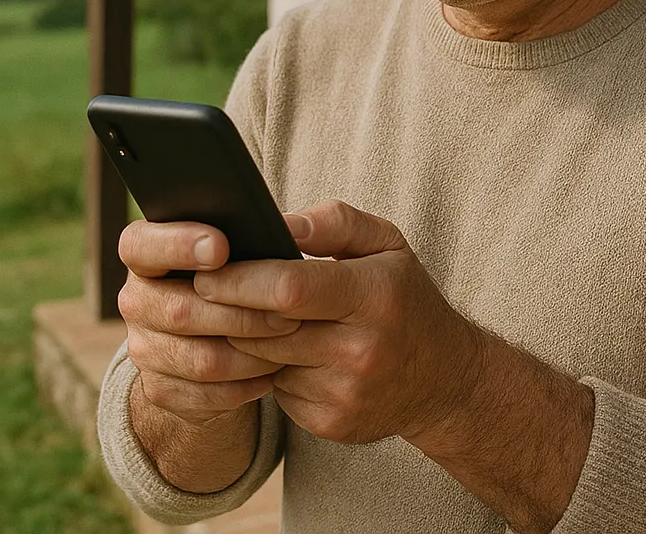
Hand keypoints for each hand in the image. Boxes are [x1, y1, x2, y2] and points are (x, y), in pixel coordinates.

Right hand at [116, 219, 302, 425]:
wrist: (223, 336)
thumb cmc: (248, 272)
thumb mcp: (259, 241)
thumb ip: (272, 226)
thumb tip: (295, 230)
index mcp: (147, 252)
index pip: (140, 245)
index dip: (176, 245)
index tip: (221, 248)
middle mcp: (137, 300)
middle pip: (179, 311)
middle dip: (242, 314)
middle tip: (291, 314)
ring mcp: (144, 347)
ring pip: (200, 359)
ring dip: (252, 354)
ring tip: (291, 343)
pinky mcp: (160, 389)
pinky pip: (205, 395)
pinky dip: (245, 386)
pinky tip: (273, 372)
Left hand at [199, 200, 485, 445]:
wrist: (445, 379)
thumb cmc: (404, 298)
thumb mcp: (387, 244)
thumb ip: (334, 223)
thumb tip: (278, 224)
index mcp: (375, 295)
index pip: (288, 288)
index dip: (238, 280)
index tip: (206, 271)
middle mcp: (362, 350)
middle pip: (263, 331)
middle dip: (224, 311)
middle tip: (201, 294)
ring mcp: (345, 393)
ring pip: (262, 364)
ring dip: (244, 341)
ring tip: (246, 318)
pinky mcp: (331, 423)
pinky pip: (276, 393)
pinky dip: (270, 371)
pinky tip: (284, 354)